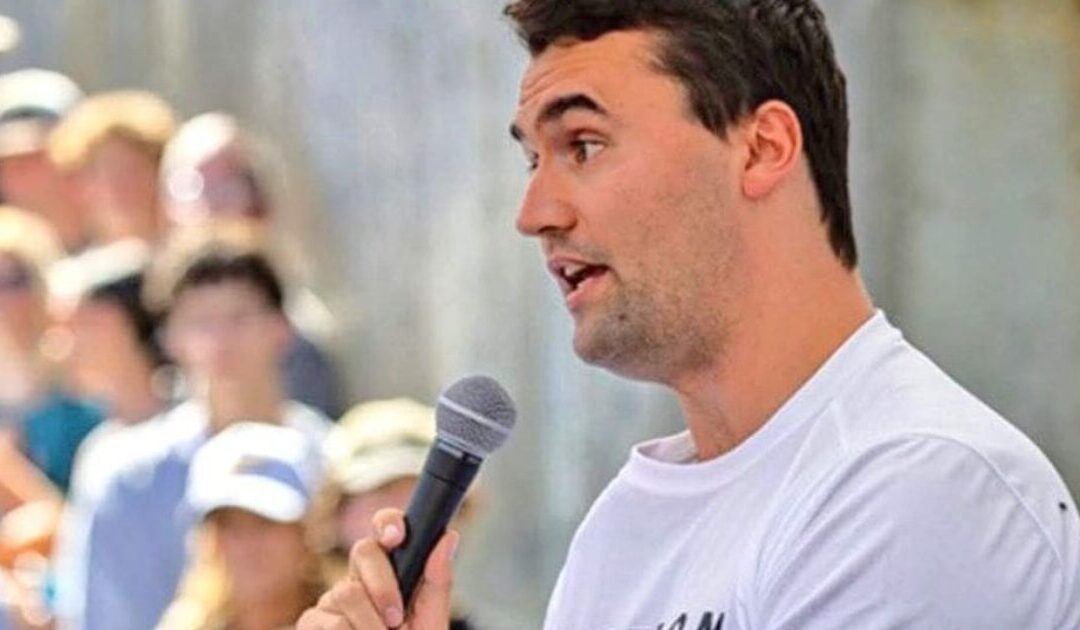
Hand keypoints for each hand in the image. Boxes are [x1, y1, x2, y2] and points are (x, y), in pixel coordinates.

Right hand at [298, 508, 458, 628]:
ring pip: (346, 592)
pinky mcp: (310, 623)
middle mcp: (358, 580)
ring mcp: (331, 601)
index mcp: (390, 572)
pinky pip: (326, 621)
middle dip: (384, 587)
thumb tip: (449, 536)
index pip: (384, 531)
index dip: (387, 524)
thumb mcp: (430, 622)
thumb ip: (437, 582)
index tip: (395, 537)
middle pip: (363, 552)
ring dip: (370, 626)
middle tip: (397, 622)